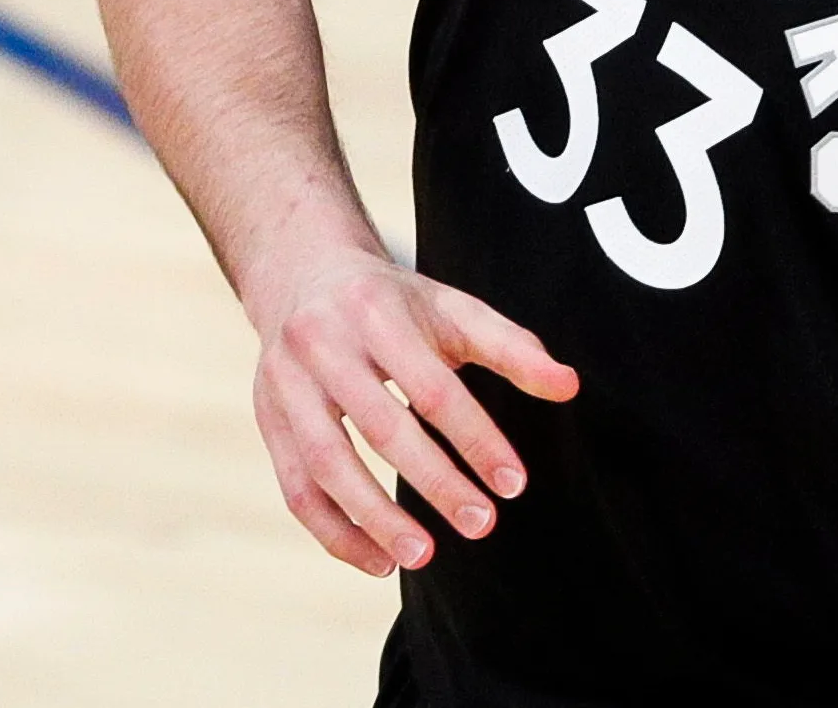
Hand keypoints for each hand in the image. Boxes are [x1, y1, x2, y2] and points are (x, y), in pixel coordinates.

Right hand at [246, 248, 578, 575]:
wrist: (301, 275)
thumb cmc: (391, 303)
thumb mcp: (452, 309)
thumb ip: (512, 348)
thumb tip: (569, 385)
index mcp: (377, 314)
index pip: (433, 388)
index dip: (476, 438)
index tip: (513, 484)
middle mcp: (324, 347)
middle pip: (381, 427)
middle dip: (434, 482)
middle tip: (481, 525)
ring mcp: (287, 386)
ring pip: (327, 465)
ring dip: (375, 519)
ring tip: (423, 556)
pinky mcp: (267, 421)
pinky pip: (297, 489)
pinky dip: (335, 532)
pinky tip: (378, 561)